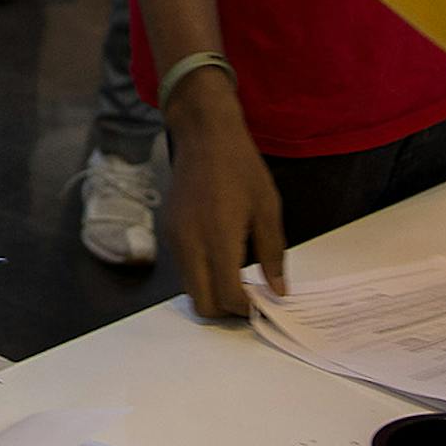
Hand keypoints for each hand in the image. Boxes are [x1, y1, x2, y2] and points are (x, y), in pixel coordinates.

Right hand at [164, 69, 283, 316]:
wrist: (204, 135)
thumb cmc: (241, 167)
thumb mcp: (268, 208)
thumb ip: (272, 254)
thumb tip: (278, 291)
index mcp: (218, 237)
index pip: (228, 296)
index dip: (248, 308)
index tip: (264, 304)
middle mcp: (189, 243)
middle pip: (203, 304)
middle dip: (227, 309)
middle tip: (249, 297)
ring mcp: (174, 238)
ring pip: (190, 288)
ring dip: (212, 291)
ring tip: (236, 275)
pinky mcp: (167, 231)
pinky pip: (183, 267)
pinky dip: (200, 273)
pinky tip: (219, 253)